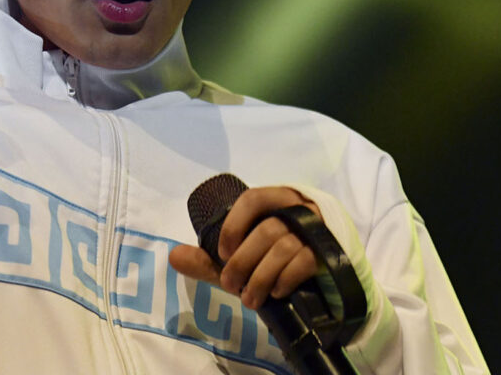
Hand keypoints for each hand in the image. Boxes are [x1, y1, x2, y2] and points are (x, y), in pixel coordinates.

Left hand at [169, 187, 321, 309]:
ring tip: (249, 300)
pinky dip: (285, 280)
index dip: (234, 226)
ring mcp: (314, 231)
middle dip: (243, 263)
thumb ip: (207, 258)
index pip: (252, 201)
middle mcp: (297, 210)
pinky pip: (304, 263)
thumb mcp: (239, 256)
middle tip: (230, 285)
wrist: (320, 270)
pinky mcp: (327, 252)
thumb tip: (173, 256)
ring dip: (261, 278)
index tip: (222, 253)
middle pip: (266, 231)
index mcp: (273, 201)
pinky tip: (275, 293)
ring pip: (283, 248)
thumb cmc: (271, 256)